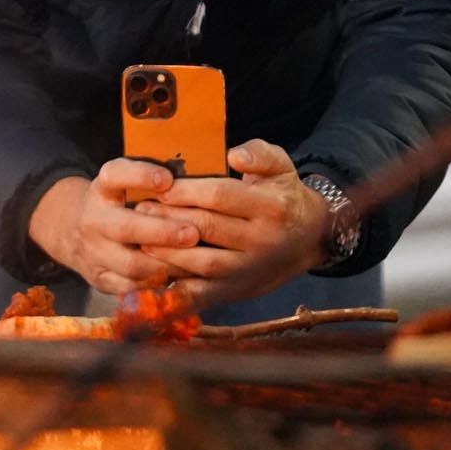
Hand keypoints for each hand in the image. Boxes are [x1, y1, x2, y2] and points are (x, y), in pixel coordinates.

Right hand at [27, 159, 200, 295]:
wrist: (70, 230)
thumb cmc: (116, 203)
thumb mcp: (123, 184)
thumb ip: (154, 183)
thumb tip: (197, 186)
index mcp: (102, 189)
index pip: (115, 175)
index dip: (140, 176)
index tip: (167, 179)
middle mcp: (93, 220)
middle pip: (125, 228)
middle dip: (161, 233)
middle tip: (193, 233)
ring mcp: (93, 253)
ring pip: (132, 265)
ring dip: (167, 265)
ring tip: (196, 262)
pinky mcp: (100, 279)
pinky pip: (132, 289)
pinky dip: (159, 286)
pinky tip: (183, 280)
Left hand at [131, 139, 330, 308]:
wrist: (309, 240)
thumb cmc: (283, 197)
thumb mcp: (282, 167)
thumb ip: (260, 155)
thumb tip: (234, 155)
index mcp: (271, 206)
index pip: (220, 196)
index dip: (186, 191)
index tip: (160, 186)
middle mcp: (262, 240)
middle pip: (207, 228)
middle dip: (170, 218)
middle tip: (142, 210)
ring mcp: (248, 269)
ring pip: (203, 263)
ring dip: (169, 253)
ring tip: (142, 239)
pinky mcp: (237, 291)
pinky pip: (203, 294)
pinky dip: (176, 290)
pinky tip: (153, 277)